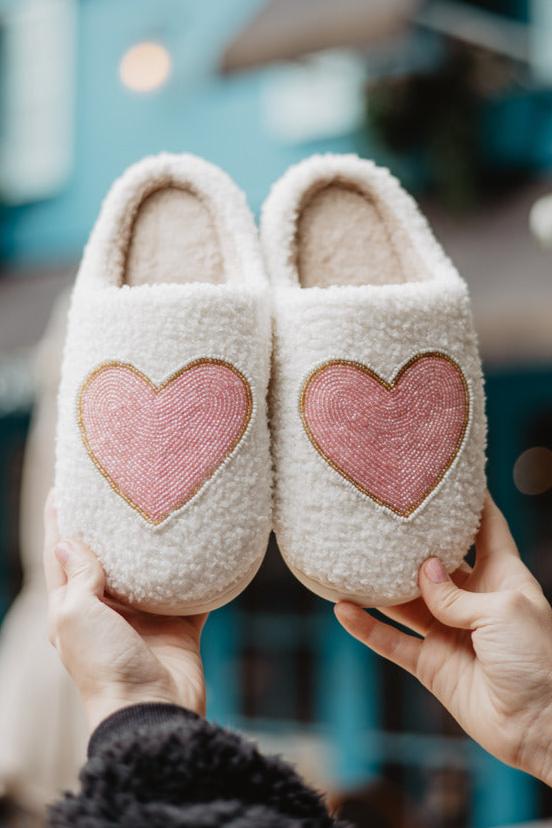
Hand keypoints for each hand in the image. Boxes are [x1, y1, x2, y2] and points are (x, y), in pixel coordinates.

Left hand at [43, 491, 206, 731]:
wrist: (152, 709)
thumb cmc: (105, 666)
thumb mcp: (76, 616)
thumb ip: (77, 576)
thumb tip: (68, 541)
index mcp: (73, 609)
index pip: (61, 556)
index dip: (60, 521)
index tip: (63, 487)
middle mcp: (107, 611)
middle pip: (106, 558)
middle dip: (109, 526)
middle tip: (118, 488)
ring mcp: (145, 618)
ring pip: (148, 572)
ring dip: (153, 545)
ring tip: (160, 507)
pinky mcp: (179, 626)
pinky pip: (190, 593)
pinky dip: (197, 573)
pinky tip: (204, 547)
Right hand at [335, 493, 551, 785]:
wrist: (540, 727)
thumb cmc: (538, 661)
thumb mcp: (503, 611)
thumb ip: (456, 592)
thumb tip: (422, 571)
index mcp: (502, 577)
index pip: (487, 529)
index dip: (471, 502)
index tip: (445, 475)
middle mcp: (472, 600)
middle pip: (435, 562)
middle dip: (411, 542)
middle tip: (380, 516)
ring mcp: (448, 631)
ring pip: (405, 600)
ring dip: (379, 584)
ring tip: (349, 559)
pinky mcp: (432, 663)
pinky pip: (392, 641)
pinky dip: (367, 627)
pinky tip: (343, 609)